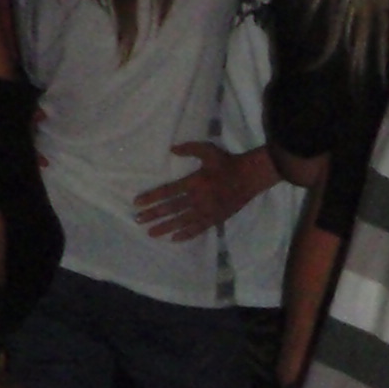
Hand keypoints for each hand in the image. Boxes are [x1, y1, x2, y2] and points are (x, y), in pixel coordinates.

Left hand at [132, 143, 271, 242]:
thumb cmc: (227, 163)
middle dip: (153, 214)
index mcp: (195, 182)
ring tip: (151, 232)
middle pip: (171, 209)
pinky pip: (198, 229)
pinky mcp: (216, 219)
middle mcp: (198, 199)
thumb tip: (171, 150)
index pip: (168, 192)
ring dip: (165, 227)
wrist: (250, 177)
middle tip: (138, 220)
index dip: (151, 197)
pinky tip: (174, 238)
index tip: (137, 203)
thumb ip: (189, 149)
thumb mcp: (208, 150)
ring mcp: (207, 211)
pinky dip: (186, 234)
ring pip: (182, 222)